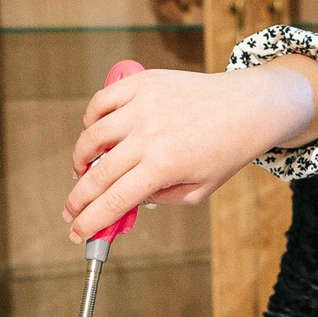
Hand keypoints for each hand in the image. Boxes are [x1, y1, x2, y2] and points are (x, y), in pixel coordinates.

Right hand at [64, 63, 317, 241]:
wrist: (248, 107)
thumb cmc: (226, 151)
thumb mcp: (199, 190)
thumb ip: (162, 199)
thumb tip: (126, 199)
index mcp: (165, 166)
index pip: (114, 200)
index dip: (90, 221)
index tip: (77, 233)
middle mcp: (150, 135)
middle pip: (97, 174)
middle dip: (77, 199)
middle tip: (70, 211)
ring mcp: (143, 106)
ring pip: (91, 136)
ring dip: (80, 159)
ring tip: (83, 170)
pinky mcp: (143, 83)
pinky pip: (101, 102)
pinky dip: (90, 119)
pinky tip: (94, 132)